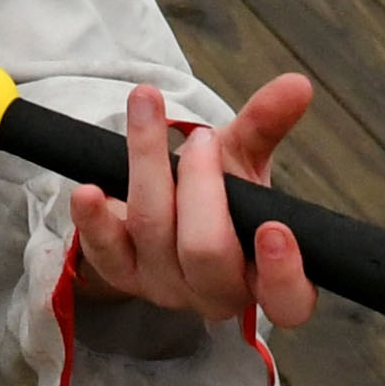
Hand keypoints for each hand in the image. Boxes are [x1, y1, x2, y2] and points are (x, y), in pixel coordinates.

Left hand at [71, 74, 320, 331]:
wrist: (166, 212)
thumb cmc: (219, 193)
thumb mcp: (245, 159)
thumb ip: (267, 126)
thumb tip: (297, 85)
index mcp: (264, 276)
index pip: (288, 300)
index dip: (283, 274)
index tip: (274, 227)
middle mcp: (215, 292)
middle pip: (206, 251)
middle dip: (201, 184)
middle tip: (202, 138)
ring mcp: (164, 286)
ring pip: (153, 232)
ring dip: (148, 164)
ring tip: (148, 108)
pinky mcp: (120, 275)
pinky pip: (102, 252)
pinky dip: (93, 219)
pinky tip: (87, 189)